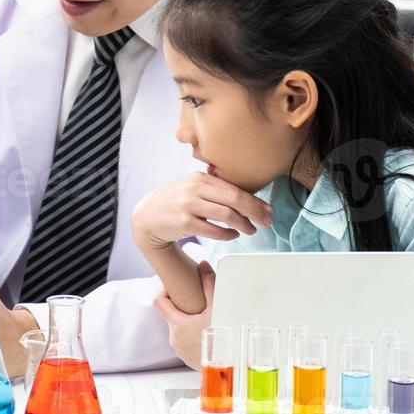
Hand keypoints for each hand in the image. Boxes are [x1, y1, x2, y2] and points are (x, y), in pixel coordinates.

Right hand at [131, 171, 271, 249]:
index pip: (234, 188)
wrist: (146, 216)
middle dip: (255, 212)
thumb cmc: (173, 202)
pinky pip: (214, 230)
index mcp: (199, 178)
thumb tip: (245, 197)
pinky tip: (233, 235)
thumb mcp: (190, 187)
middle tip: (266, 221)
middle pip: (234, 199)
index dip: (255, 200)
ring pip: (227, 215)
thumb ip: (213, 188)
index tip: (267, 209)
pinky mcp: (184, 223)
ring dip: (244, 225)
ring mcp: (188, 205)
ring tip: (251, 230)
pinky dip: (228, 234)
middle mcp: (194, 189)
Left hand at [154, 260, 216, 369]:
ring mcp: (179, 349)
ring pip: (178, 328)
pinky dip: (190, 335)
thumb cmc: (224, 338)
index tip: (174, 287)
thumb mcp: (217, 309)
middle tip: (197, 302)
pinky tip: (205, 333)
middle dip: (181, 307)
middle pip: (171, 314)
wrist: (230, 369)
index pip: (159, 301)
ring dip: (187, 321)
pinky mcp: (185, 358)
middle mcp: (174, 337)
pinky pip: (183, 341)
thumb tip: (203, 264)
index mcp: (177, 324)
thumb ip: (209, 285)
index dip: (164, 291)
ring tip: (203, 318)